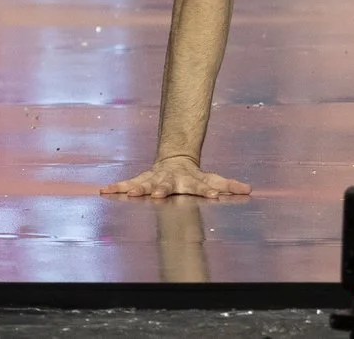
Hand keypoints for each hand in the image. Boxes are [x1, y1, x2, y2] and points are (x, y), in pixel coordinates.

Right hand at [102, 155, 250, 198]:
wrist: (174, 160)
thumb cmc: (194, 175)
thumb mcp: (212, 178)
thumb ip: (229, 184)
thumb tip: (250, 189)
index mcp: (189, 180)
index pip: (201, 184)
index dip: (208, 188)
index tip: (214, 193)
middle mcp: (170, 180)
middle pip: (167, 184)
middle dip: (162, 189)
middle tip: (158, 194)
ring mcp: (154, 179)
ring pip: (144, 183)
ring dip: (136, 188)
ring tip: (127, 192)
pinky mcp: (141, 181)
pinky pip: (127, 184)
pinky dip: (117, 187)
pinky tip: (103, 190)